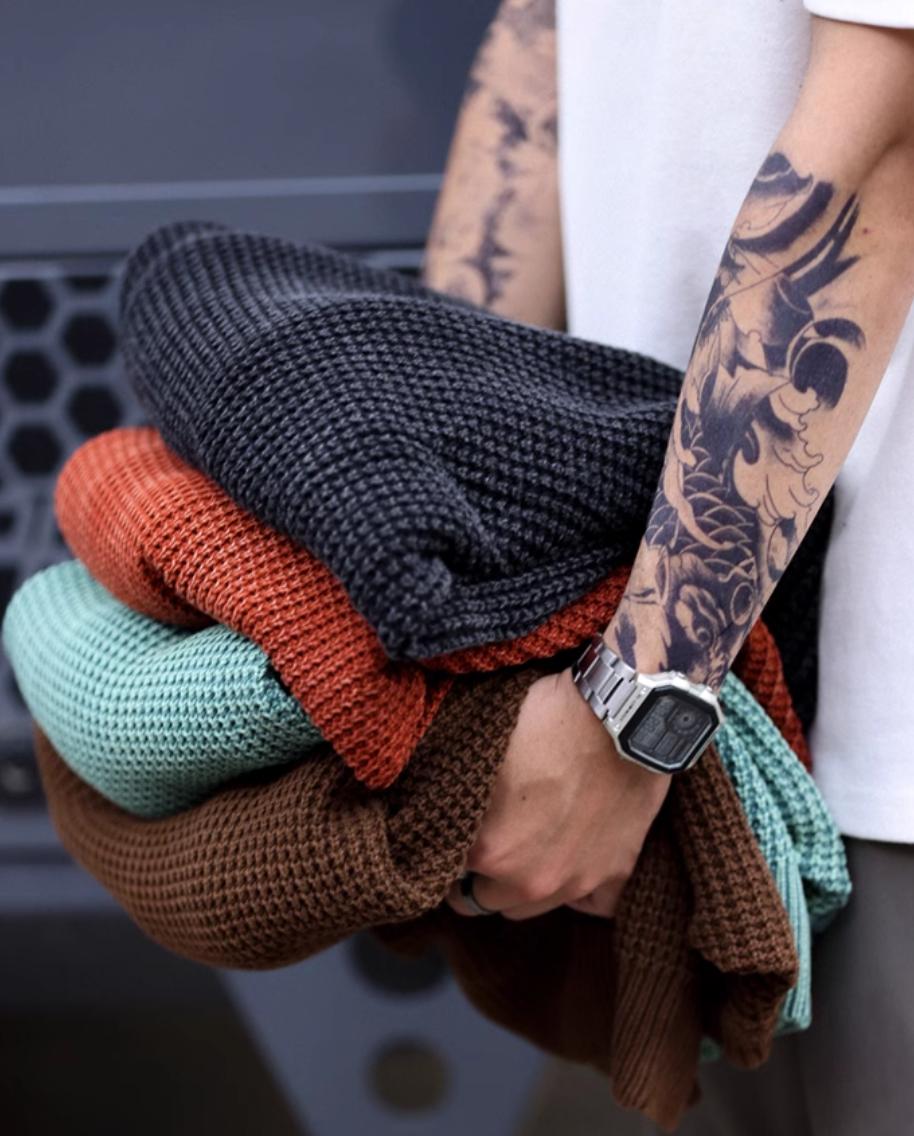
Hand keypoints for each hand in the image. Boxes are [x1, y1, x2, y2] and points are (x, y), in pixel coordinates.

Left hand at [445, 666, 669, 920]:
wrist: (620, 715)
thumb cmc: (546, 720)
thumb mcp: (482, 751)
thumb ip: (458, 798)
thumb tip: (439, 809)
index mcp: (489, 851)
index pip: (449, 872)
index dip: (450, 848)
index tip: (457, 831)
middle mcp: (531, 881)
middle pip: (487, 899)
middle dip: (483, 874)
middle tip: (490, 835)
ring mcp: (578, 882)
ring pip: (534, 906)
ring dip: (526, 881)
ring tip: (531, 842)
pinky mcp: (618, 874)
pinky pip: (593, 905)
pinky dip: (581, 888)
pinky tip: (574, 858)